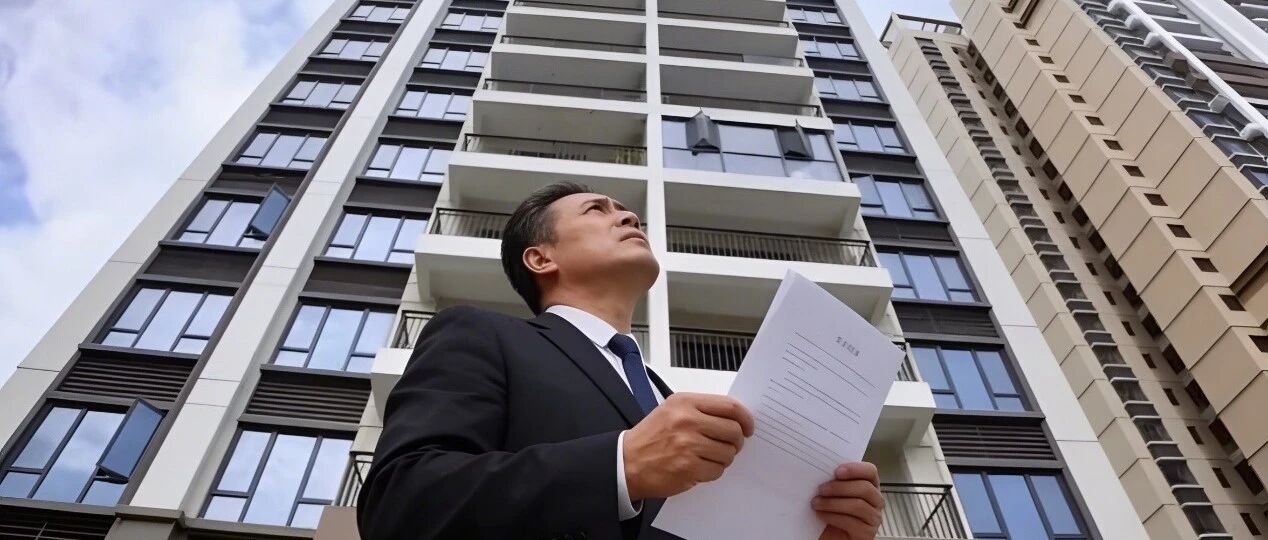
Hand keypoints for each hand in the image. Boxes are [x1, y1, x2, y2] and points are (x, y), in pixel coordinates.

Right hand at [622, 393, 754, 499]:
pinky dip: (713, 471)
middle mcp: (687, 421)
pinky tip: (699, 467)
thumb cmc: (650, 437)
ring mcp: (688, 445)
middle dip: (737, 441)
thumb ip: (701, 410)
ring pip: (728, 453)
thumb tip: (735, 418)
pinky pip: (717, 470)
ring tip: (708, 456)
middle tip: (730, 445)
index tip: (748, 426)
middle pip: (733, 431)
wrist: (626, 462)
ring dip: (724, 458)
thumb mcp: (672, 410)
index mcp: (685, 403)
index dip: (745, 418)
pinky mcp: (688, 467)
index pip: (730, 406)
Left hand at [813, 462, 883, 539]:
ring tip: (816, 503)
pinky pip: (852, 523)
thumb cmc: (831, 510)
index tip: (837, 471)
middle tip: (821, 489)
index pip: (870, 471)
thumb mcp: (833, 492)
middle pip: (865, 488)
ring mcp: (874, 518)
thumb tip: (823, 468)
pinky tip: (822, 515)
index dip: (855, 469)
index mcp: (869, 485)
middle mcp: (876, 501)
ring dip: (833, 503)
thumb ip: (834, 479)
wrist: (829, 534)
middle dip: (840, 487)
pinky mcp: (867, 534)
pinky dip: (833, 517)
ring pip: (858, 505)